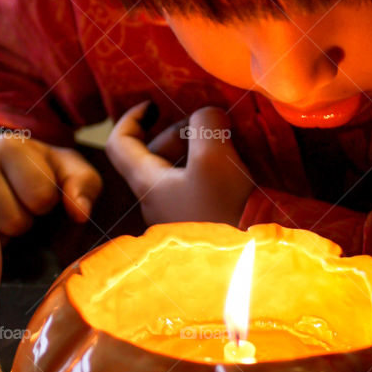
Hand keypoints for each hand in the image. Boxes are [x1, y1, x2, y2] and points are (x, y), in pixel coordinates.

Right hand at [0, 133, 102, 241]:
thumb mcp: (69, 168)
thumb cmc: (39, 169)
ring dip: (7, 232)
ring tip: (4, 211)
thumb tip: (79, 213)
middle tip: (20, 202)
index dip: (48, 201)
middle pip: (15, 221)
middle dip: (26, 218)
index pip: (40, 195)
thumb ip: (84, 184)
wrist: (0, 171)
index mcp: (9, 147)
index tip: (40, 189)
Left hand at [105, 101, 254, 226]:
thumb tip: (207, 115)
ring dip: (198, 151)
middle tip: (210, 125)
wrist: (252, 266)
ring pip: (178, 172)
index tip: (154, 105)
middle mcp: (156, 203)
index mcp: (148, 184)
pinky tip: (236, 169)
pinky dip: (210, 171)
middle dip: (178, 132)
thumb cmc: (225, 211)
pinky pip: (198, 189)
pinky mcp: (202, 228)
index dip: (132, 118)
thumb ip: (206, 124)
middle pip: (154, 155)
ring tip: (228, 144)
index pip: (119, 144)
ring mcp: (179, 218)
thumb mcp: (214, 157)